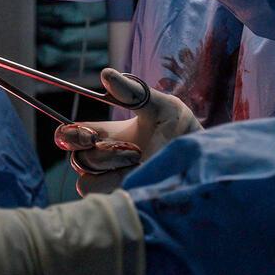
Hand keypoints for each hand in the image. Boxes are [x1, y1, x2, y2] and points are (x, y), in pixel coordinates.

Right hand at [53, 68, 199, 196]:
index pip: (69, 136)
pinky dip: (118, 186)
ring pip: (87, 182)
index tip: (89, 134)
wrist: (206, 162)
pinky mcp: (122, 201)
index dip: (68, 135)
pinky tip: (141, 177)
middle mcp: (106, 160)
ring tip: (141, 160)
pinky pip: (104, 198)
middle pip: (77, 159)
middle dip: (97, 152)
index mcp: (108, 135)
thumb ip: (133, 91)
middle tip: (123, 147)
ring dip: (112, 168)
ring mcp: (113, 183)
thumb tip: (105, 73)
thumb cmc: (184, 131)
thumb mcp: (162, 106)